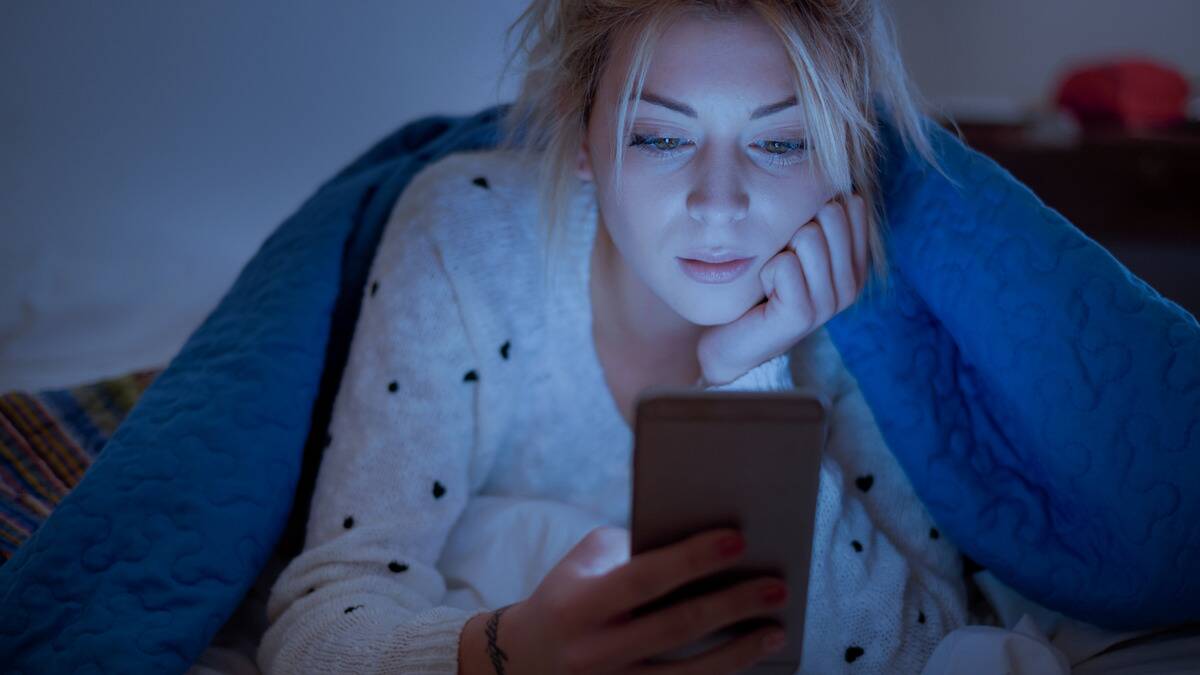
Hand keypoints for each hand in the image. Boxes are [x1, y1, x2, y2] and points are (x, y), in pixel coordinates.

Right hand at [499, 526, 788, 673]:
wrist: (522, 662)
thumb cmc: (566, 597)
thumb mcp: (583, 564)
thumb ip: (631, 547)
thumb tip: (697, 537)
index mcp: (580, 606)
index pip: (644, 578)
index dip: (692, 559)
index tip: (738, 540)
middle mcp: (595, 652)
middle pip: (676, 628)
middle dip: (732, 605)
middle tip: (776, 587)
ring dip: (739, 653)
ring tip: (776, 630)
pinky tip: (749, 662)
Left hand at [697, 192, 868, 385]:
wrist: (729, 338)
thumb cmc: (760, 284)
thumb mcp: (792, 242)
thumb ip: (815, 212)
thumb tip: (827, 168)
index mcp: (856, 262)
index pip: (852, 204)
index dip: (812, 209)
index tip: (795, 239)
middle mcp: (852, 283)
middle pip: (831, 213)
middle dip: (794, 227)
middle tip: (781, 261)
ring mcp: (831, 303)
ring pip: (808, 236)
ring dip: (777, 251)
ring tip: (773, 278)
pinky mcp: (803, 316)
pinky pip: (784, 265)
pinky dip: (765, 272)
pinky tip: (765, 292)